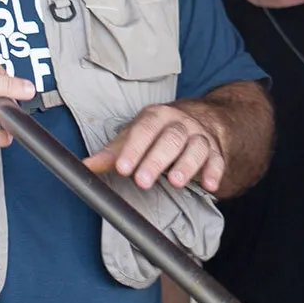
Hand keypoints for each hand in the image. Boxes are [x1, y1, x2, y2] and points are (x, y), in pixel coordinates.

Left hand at [84, 101, 226, 191]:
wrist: (198, 121)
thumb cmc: (158, 133)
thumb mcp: (134, 138)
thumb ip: (112, 154)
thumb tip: (86, 166)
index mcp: (156, 117)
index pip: (144, 129)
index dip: (133, 149)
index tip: (122, 168)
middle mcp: (180, 124)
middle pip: (170, 139)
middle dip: (155, 160)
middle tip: (142, 181)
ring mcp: (199, 137)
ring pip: (195, 148)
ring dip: (185, 165)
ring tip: (175, 182)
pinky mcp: (215, 152)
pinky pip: (217, 161)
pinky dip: (214, 173)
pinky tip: (209, 185)